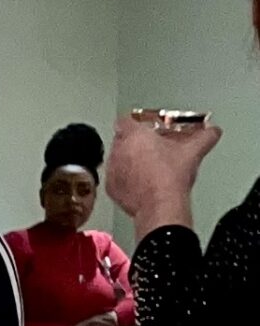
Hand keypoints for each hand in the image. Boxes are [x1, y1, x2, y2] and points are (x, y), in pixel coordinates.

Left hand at [105, 113, 220, 239]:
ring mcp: (113, 170)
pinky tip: (141, 181)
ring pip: (118, 158)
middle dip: (136, 142)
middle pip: (123, 139)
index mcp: (135, 135)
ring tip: (148, 165)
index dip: (137, 122)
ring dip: (130, 159)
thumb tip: (213, 132)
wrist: (161, 206)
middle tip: (151, 147)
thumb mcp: (192, 151)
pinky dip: (126, 178)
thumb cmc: (170, 178)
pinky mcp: (112, 188)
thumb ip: (204, 137)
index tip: (146, 127)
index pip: (127, 120)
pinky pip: (116, 178)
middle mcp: (119, 151)